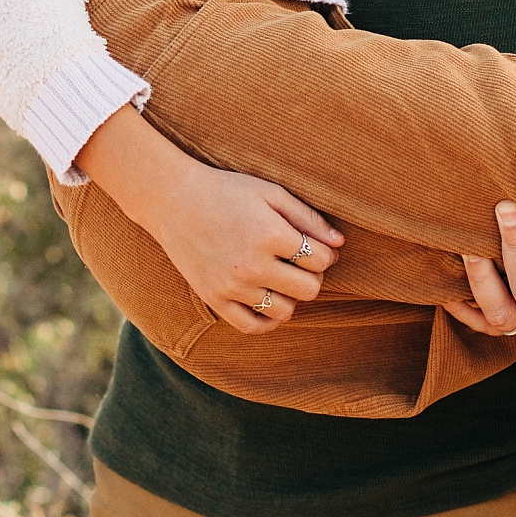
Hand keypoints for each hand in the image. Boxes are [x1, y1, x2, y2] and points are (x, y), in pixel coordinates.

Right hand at [151, 161, 345, 333]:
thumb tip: (340, 243)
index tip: (317, 246)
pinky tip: (270, 301)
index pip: (320, 259)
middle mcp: (252, 265)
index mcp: (270, 234)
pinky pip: (252, 326)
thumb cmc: (227, 190)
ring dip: (292, 296)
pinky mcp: (215, 300)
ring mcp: (232, 286)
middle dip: (313, 276)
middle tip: (302, 263)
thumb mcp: (270, 192)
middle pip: (309, 289)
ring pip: (284, 310)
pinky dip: (268, 320)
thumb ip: (308, 217)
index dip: (327, 253)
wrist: (174, 200)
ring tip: (284, 277)